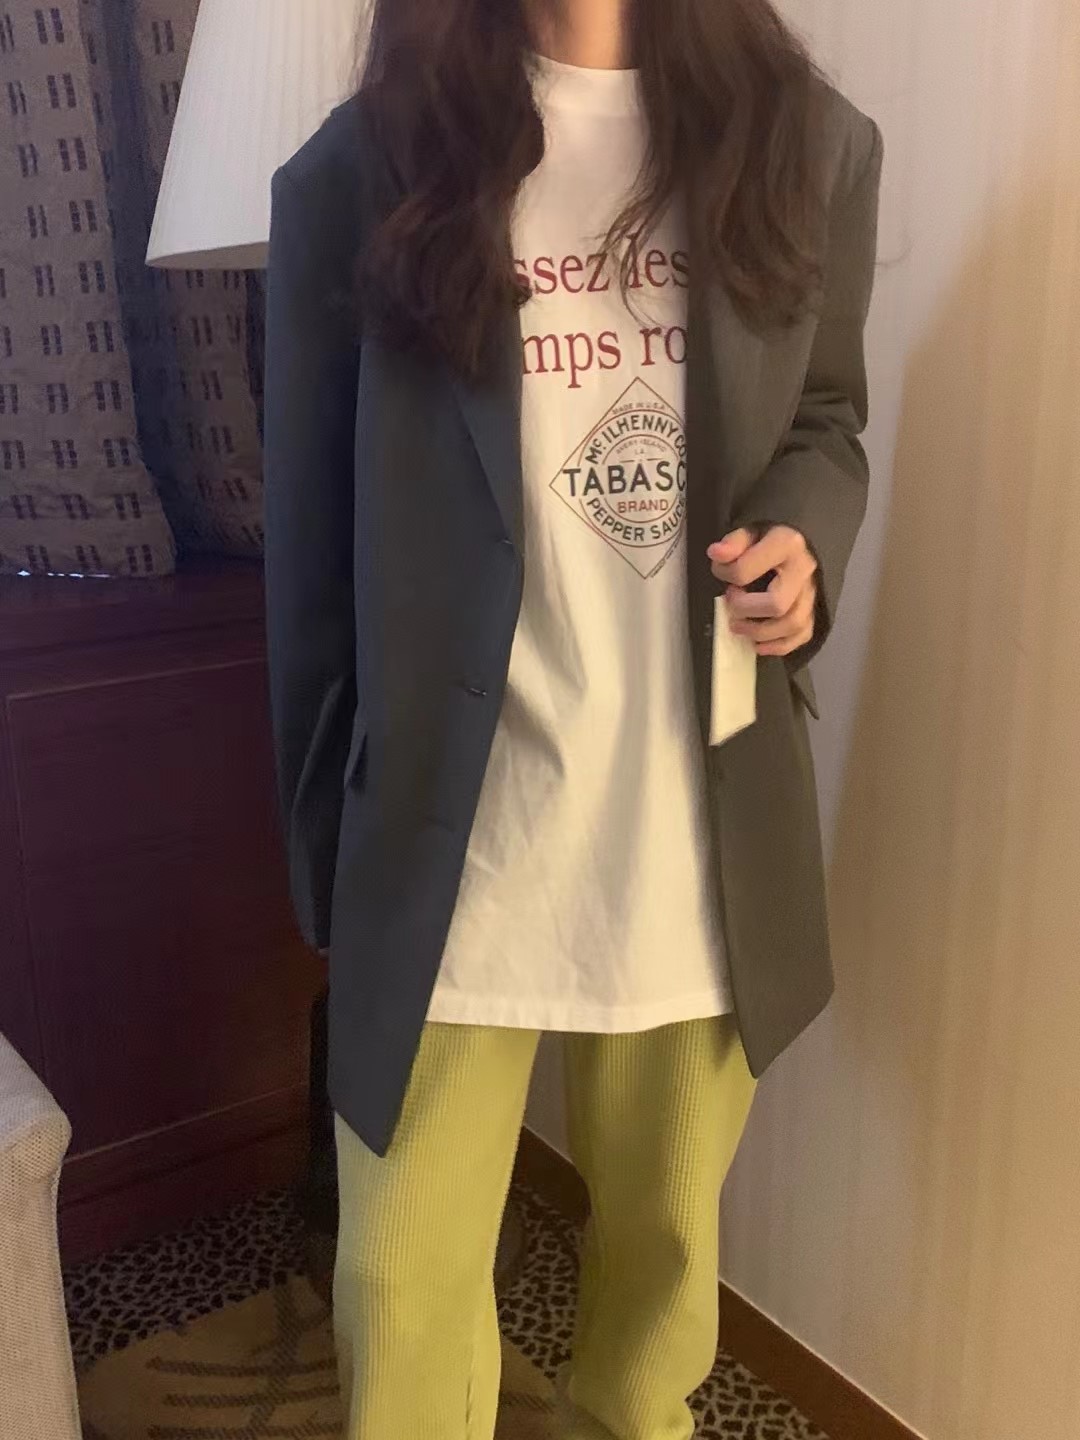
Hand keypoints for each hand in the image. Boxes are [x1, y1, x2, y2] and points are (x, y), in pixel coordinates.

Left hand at [706, 525, 817, 657]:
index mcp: (786, 545)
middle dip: (746, 610)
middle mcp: (804, 571)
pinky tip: (757, 644)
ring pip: (793, 624)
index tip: (720, 571)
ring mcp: (813, 593)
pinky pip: (803, 635)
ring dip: (760, 632)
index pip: (746, 570)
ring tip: (738, 626)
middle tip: (731, 605)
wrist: (804, 540)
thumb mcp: (751, 530)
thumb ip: (734, 542)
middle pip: (777, 604)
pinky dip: (778, 645)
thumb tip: (716, 553)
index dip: (725, 574)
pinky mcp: (815, 609)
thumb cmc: (771, 536)